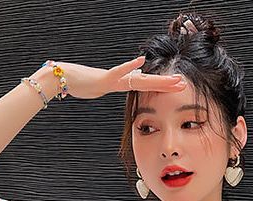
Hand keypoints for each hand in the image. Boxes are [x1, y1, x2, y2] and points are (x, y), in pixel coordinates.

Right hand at [58, 56, 185, 99]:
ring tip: (172, 79)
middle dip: (166, 83)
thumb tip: (131, 77)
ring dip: (157, 79)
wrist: (68, 80)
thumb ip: (119, 81)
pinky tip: (141, 61)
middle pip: (148, 82)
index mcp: (124, 83)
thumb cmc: (84, 83)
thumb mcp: (106, 86)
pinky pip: (119, 72)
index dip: (163, 86)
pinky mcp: (105, 78)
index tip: (178, 86)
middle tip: (183, 83)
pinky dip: (129, 66)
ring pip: (140, 79)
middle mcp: (122, 79)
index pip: (147, 85)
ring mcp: (115, 78)